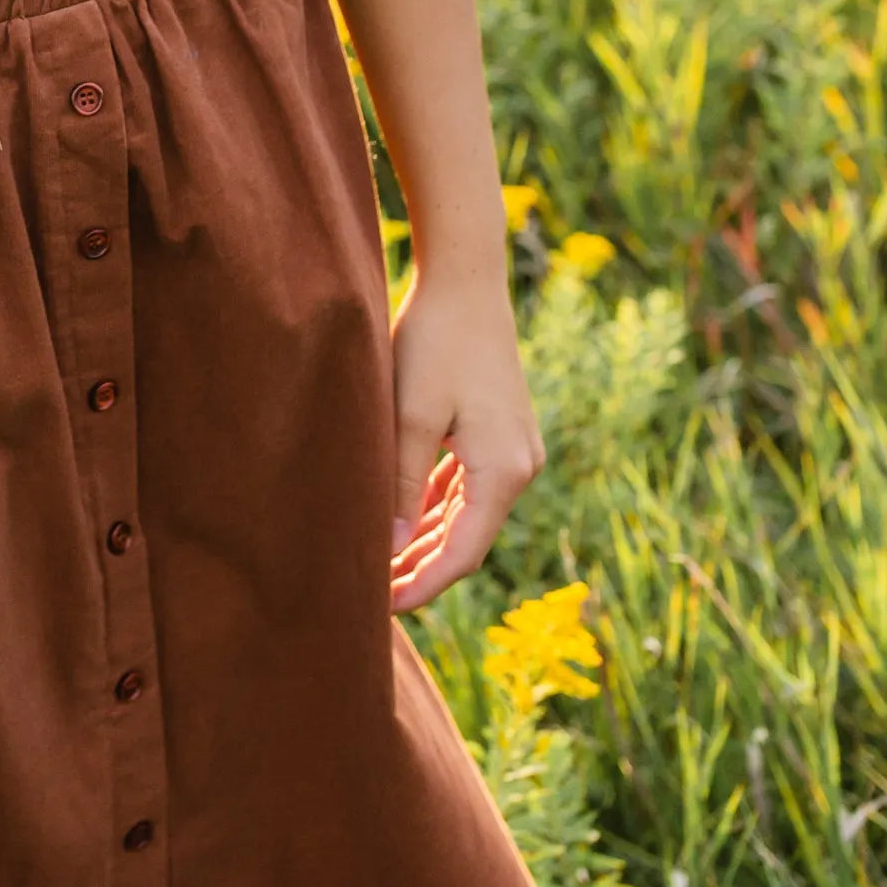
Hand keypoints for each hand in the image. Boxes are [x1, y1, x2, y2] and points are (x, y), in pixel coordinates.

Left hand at [386, 265, 544, 615]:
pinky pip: (464, 485)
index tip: (380, 608)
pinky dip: (433, 506)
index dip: (421, 585)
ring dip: (424, 539)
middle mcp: (518, 467)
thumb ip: (401, 483)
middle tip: (368, 595)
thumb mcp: (411, 415)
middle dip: (419, 568)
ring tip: (378, 566)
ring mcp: (512, 449)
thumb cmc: (434, 342)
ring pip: (464, 513)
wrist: (465, 279)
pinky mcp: (497, 431)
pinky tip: (400, 521)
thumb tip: (390, 549)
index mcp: (504, 471)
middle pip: (466, 539)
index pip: (462, 553)